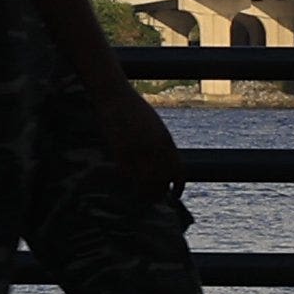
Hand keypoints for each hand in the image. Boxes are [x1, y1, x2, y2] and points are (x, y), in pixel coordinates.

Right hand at [93, 82, 188, 198]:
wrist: (115, 95)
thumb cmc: (134, 109)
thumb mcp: (156, 127)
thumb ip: (162, 146)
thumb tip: (164, 167)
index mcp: (166, 141)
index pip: (177, 171)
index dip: (178, 186)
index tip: (175, 195)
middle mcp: (155, 147)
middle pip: (162, 180)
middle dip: (160, 192)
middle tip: (155, 198)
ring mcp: (137, 149)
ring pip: (146, 181)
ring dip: (145, 192)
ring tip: (142, 197)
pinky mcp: (119, 149)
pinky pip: (126, 174)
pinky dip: (128, 182)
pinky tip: (127, 185)